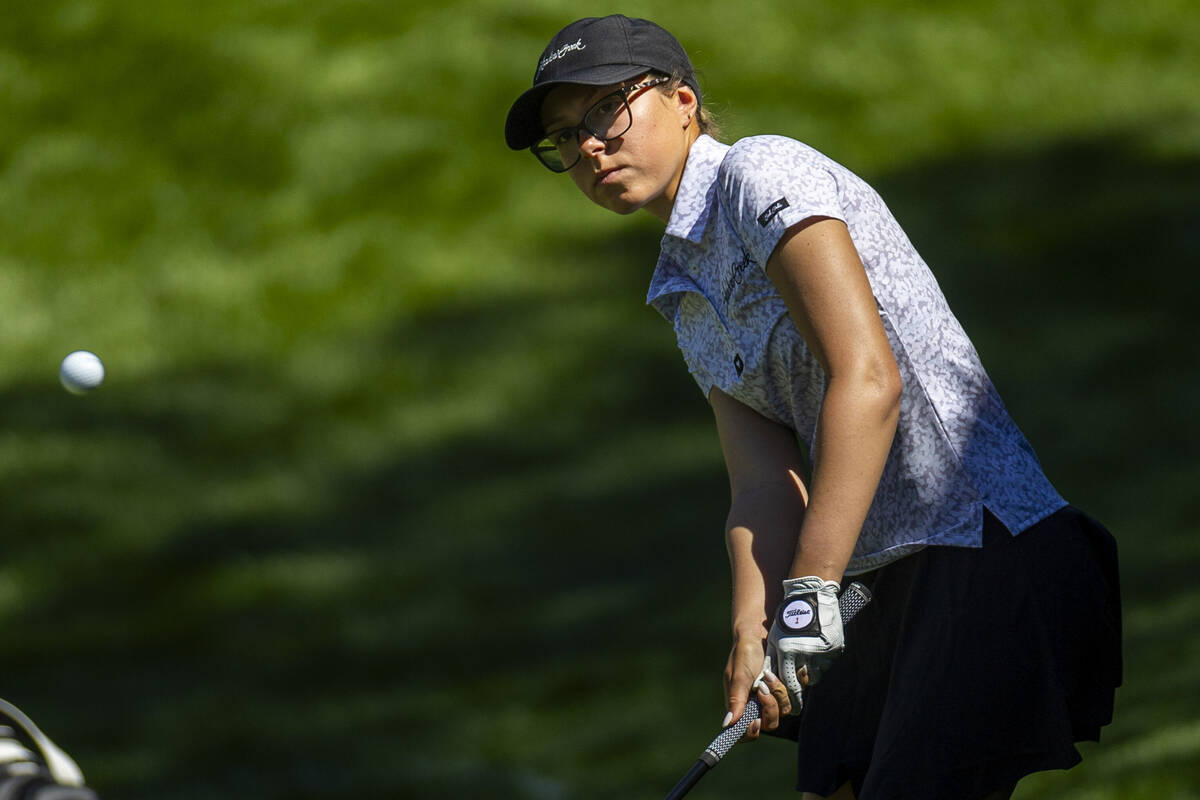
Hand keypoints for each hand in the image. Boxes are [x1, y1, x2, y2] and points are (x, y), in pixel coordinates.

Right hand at [723, 637, 791, 740]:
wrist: (760, 634)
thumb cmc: (743, 654)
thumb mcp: (738, 676)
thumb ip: (735, 700)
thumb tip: (727, 725)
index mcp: (742, 706)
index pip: (745, 733)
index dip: (751, 732)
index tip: (755, 721)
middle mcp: (758, 706)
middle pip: (770, 724)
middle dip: (769, 707)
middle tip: (762, 688)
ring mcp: (775, 698)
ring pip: (785, 710)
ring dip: (779, 692)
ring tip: (769, 674)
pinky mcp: (788, 688)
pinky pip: (797, 695)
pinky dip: (793, 684)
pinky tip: (784, 672)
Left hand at [766, 576, 843, 710]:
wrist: (810, 596)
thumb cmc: (787, 616)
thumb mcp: (775, 636)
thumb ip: (773, 659)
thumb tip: (767, 680)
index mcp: (788, 651)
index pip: (789, 685)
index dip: (789, 696)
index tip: (790, 705)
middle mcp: (806, 653)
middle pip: (804, 682)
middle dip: (800, 687)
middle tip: (798, 692)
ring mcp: (822, 651)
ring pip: (816, 674)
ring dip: (810, 672)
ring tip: (806, 659)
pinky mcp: (834, 648)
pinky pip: (827, 663)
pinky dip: (821, 661)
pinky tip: (816, 649)